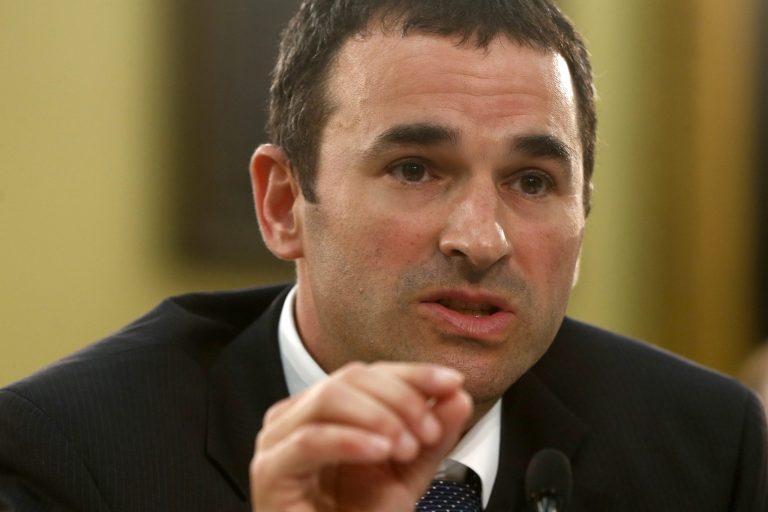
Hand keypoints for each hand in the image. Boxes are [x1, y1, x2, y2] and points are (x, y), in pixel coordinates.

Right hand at [249, 362, 472, 511]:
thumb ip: (432, 434)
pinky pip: (309, 441)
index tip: (452, 383)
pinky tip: (380, 451)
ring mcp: (278, 441)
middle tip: (428, 432)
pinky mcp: (270, 472)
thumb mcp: (407, 472)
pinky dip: (351, 440)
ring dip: (378, 417)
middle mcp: (298, 417)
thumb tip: (456, 395)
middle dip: (400, 399)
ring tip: (406, 446)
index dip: (414, 374)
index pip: (371, 373)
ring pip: (329, 398)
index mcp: (326, 410)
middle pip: (350, 378)